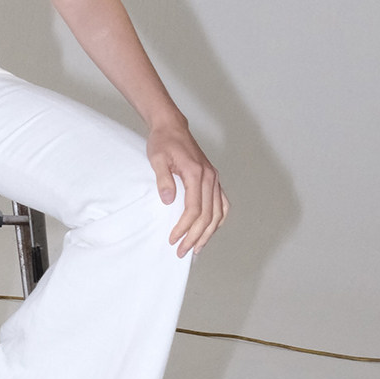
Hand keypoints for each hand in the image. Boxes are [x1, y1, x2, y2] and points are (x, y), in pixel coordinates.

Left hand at [147, 117, 227, 257]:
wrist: (172, 127)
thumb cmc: (163, 142)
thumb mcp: (157, 158)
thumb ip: (163, 180)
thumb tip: (168, 201)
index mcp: (197, 173)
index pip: (194, 209)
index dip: (184, 227)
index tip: (173, 239)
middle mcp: (210, 177)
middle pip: (208, 215)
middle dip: (195, 236)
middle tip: (182, 251)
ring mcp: (214, 179)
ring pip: (218, 213)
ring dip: (208, 233)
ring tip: (196, 248)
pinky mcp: (213, 180)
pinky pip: (222, 204)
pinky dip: (218, 220)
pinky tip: (210, 231)